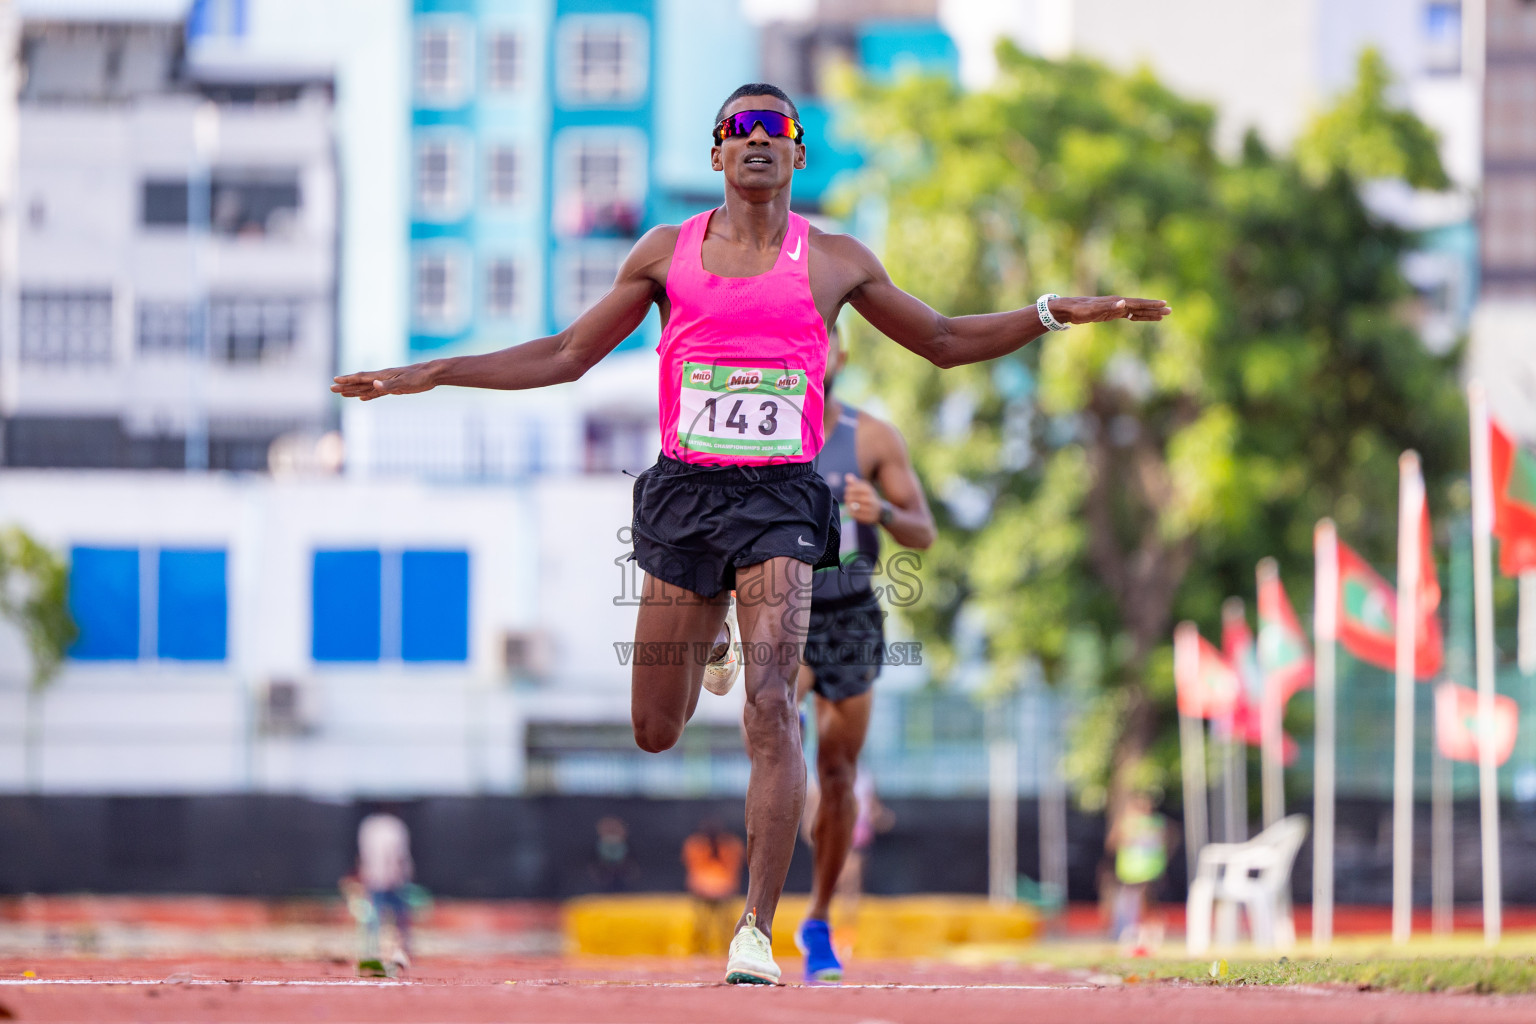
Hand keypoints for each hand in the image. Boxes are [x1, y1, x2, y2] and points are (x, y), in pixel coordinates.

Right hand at [331, 363, 437, 399]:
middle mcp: (382, 378)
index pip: (361, 377)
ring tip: (342, 394)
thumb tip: (373, 385)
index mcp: (382, 376)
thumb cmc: (419, 377)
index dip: (348, 379)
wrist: (431, 374)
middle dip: (346, 385)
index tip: (335, 379)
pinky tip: (362, 398)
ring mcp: (387, 383)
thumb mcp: (404, 383)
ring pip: (366, 388)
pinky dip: (368, 395)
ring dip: (354, 390)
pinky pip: (377, 392)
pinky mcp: (394, 388)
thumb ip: (388, 385)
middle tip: (331, 388)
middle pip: (360, 382)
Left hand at [843, 474, 882, 524]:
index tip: (848, 490)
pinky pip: (854, 515)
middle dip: (847, 498)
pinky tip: (852, 511)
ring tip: (849, 504)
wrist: (880, 510)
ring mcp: (869, 509)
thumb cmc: (868, 497)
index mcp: (868, 490)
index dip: (848, 489)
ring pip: (852, 507)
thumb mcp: (864, 488)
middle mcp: (870, 499)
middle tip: (847, 498)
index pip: (852, 488)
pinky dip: (851, 513)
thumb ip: (855, 482)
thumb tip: (847, 476)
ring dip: (848, 505)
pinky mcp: (868, 517)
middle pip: (851, 498)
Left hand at [1051, 296, 1170, 323]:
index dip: (1151, 304)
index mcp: (1116, 302)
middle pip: (1140, 306)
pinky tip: (1144, 318)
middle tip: (1170, 311)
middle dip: (1155, 309)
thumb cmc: (1079, 310)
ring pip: (1136, 311)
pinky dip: (1138, 317)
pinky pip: (1129, 315)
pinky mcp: (1111, 313)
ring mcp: (1115, 308)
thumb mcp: (1092, 310)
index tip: (1164, 305)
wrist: (1068, 309)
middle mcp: (1118, 303)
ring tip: (1162, 315)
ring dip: (1149, 313)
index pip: (1138, 303)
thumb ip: (1108, 307)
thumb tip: (1124, 302)